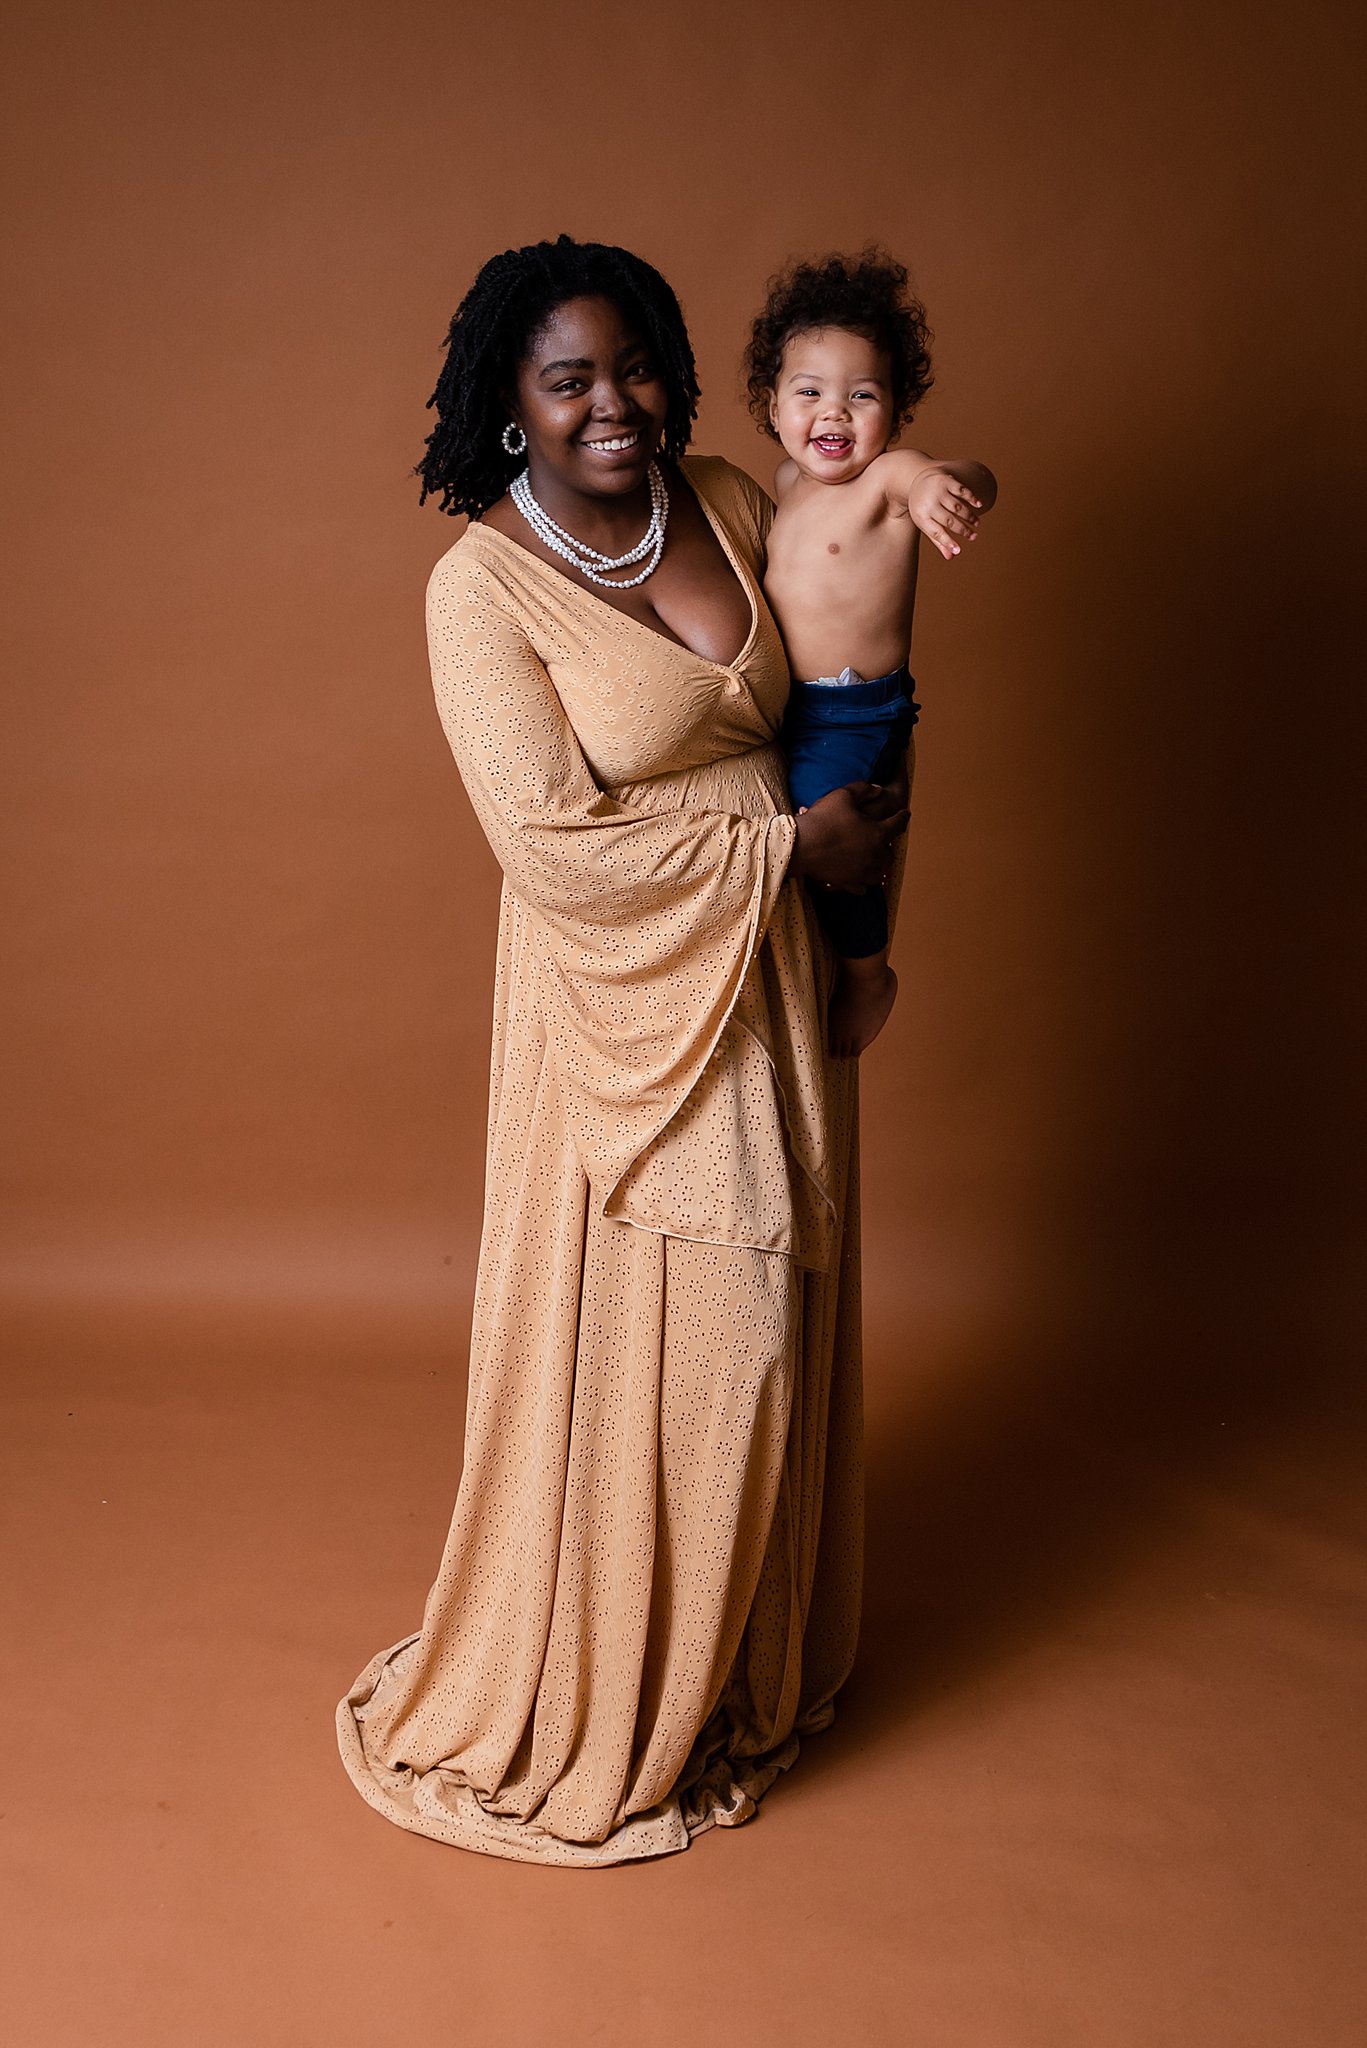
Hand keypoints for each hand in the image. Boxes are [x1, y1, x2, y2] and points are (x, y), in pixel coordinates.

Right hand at [793, 781, 909, 891]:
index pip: (898, 824)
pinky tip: (860, 878)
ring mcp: (861, 872)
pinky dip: (863, 883)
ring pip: (879, 874)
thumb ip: (864, 789)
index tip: (905, 814)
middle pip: (890, 854)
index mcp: (878, 833)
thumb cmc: (822, 819)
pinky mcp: (847, 883)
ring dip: (879, 866)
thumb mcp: (844, 795)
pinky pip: (862, 888)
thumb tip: (878, 789)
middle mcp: (874, 855)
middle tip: (885, 839)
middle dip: (889, 845)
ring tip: (876, 862)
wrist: (801, 845)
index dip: (903, 817)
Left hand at [908, 466, 985, 560]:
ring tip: (977, 524)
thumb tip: (951, 556)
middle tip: (974, 537)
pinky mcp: (945, 480)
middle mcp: (928, 504)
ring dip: (969, 516)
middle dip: (963, 530)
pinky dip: (972, 498)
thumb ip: (938, 539)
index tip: (959, 551)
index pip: (936, 532)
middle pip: (949, 521)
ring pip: (957, 507)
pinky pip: (961, 490)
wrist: (916, 480)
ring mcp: (937, 491)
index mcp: (921, 517)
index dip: (947, 542)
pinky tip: (979, 505)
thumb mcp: (925, 522)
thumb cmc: (923, 507)